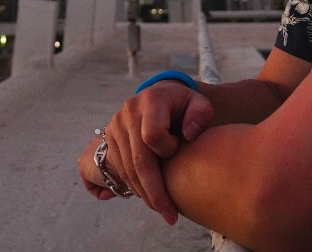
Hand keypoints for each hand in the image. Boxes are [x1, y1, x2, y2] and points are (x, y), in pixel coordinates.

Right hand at [91, 81, 214, 224]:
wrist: (162, 96)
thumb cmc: (184, 105)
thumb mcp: (199, 103)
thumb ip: (200, 114)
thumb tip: (189, 135)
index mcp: (151, 100)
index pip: (152, 134)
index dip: (167, 149)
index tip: (179, 151)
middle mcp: (129, 112)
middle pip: (138, 159)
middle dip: (155, 191)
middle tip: (171, 215)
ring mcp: (116, 125)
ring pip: (127, 168)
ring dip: (144, 194)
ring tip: (164, 211)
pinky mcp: (110, 138)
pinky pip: (120, 169)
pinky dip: (135, 187)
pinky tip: (150, 198)